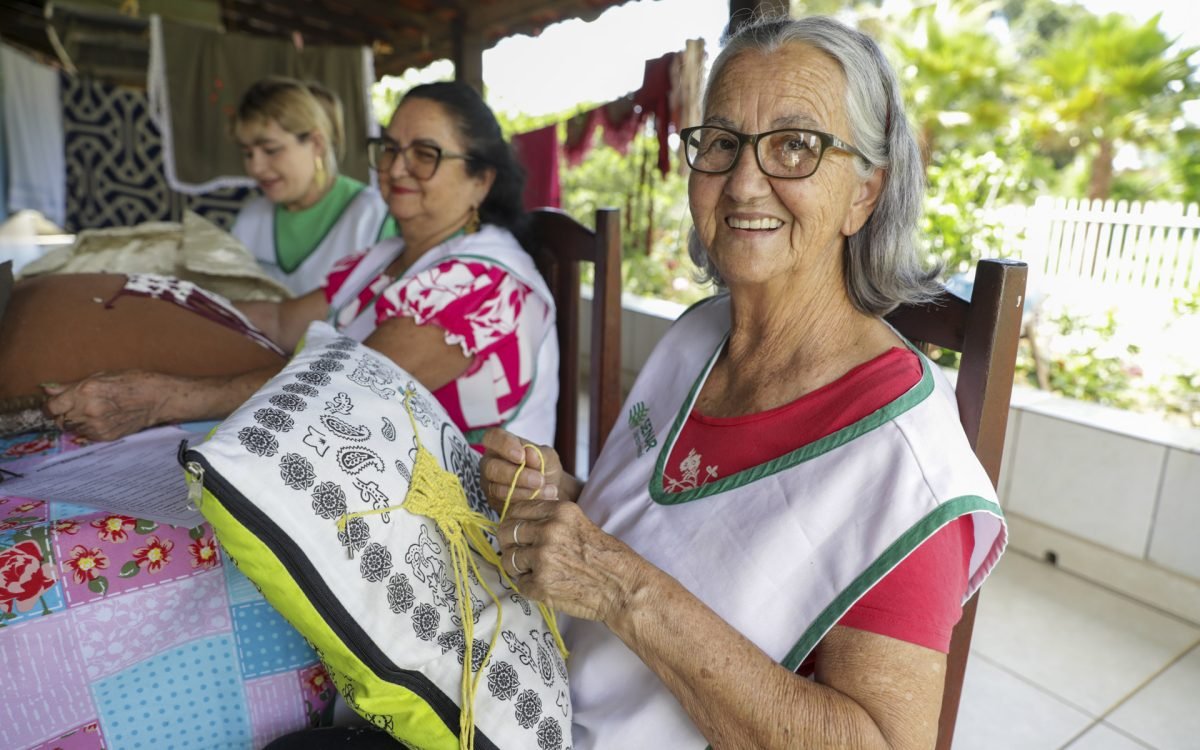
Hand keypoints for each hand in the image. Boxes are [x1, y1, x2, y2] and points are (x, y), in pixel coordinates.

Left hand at [42, 370, 170, 440]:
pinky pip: (86, 435)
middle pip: (60, 420)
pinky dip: (88, 428)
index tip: (54, 405)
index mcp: (85, 392)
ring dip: (76, 422)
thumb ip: (71, 386)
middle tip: (76, 407)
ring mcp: (97, 426)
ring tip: (92, 412)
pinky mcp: (105, 436)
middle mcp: (88, 411)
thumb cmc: (132, 382)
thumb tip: (49, 391)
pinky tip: (102, 419)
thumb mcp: (100, 377)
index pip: (51, 408)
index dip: (50, 407)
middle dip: (63, 414)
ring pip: (72, 429)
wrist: (158, 398)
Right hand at [479, 428, 565, 510]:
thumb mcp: (548, 457)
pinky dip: (526, 502)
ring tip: (549, 491)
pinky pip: (504, 504)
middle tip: (540, 480)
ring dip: (525, 491)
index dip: (504, 445)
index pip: (492, 437)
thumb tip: (529, 453)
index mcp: (499, 445)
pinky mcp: (494, 503)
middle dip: (517, 475)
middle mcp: (489, 463)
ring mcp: (489, 484)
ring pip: (498, 489)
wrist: (549, 489)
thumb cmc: (544, 467)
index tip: (522, 456)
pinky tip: (543, 499)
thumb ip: (540, 455)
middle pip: (492, 468)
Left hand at [497, 498, 647, 622]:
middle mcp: (549, 531)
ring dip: (518, 567)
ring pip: (508, 559)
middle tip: (519, 553)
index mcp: (560, 511)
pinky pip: (519, 584)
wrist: (623, 588)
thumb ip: (552, 519)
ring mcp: (542, 558)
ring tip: (536, 572)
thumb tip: (520, 520)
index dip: (512, 522)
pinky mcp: (540, 584)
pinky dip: (529, 587)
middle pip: (506, 532)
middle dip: (509, 544)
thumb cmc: (607, 558)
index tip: (516, 531)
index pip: (516, 510)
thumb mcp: (580, 523)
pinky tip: (547, 585)